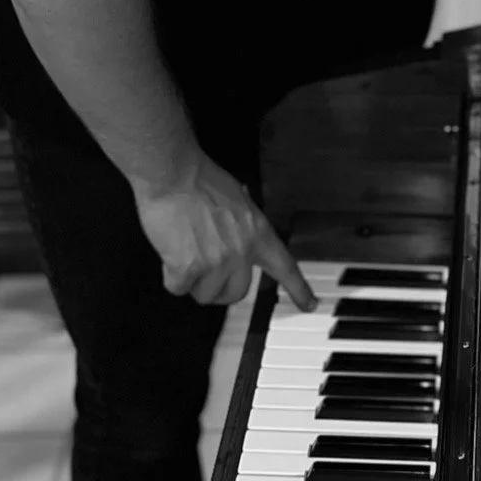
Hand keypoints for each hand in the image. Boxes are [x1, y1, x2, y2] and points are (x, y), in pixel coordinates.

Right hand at [133, 150, 316, 310]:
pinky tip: (171, 251)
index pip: (285, 267)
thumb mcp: (238, 200)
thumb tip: (239, 233)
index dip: (298, 289)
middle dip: (218, 287)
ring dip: (192, 280)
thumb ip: (243, 226)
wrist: (173, 175)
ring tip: (185, 250)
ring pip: (205, 294)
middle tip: (205, 268)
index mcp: (258, 232)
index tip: (309, 304)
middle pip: (236, 294)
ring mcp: (216, 261)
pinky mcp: (189, 268)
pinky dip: (171, 276)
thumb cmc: (200, 180)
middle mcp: (242, 251)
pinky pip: (178, 288)